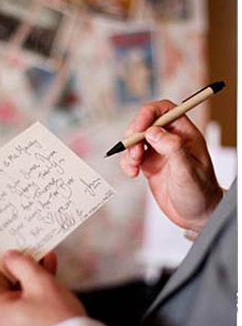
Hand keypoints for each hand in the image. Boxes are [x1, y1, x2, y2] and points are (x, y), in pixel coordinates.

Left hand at [0, 243, 84, 325]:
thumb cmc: (58, 322)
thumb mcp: (40, 283)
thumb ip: (21, 264)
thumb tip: (10, 257)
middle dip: (9, 262)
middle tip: (14, 242)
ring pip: (13, 292)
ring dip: (26, 272)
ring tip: (39, 252)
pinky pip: (23, 303)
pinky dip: (33, 288)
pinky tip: (48, 268)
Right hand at [120, 100, 222, 231]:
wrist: (196, 215)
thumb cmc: (200, 193)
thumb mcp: (187, 171)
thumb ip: (172, 149)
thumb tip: (153, 131)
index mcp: (185, 134)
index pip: (164, 110)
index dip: (148, 114)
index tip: (138, 128)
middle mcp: (171, 139)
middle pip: (145, 123)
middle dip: (134, 136)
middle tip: (134, 153)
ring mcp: (159, 152)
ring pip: (135, 139)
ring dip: (128, 151)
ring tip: (133, 167)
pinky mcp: (149, 164)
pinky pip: (131, 156)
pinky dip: (126, 163)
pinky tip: (132, 174)